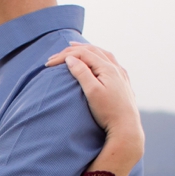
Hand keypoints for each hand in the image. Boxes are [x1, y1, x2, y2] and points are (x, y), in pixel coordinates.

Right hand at [46, 42, 142, 175]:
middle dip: (73, 50)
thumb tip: (70, 59)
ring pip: (102, 54)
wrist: (126, 127)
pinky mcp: (122, 82)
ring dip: (86, 50)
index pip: (83, 54)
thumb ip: (82, 73)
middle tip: (56, 54)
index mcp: (107, 68)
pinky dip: (97, 56)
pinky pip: (109, 61)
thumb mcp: (92, 91)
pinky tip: (95, 60)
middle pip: (92, 51)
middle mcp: (116, 68)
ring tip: (74, 48)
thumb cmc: (108, 112)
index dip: (64, 56)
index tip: (48, 64)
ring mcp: (120, 74)